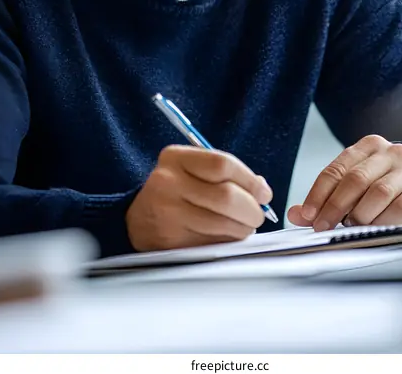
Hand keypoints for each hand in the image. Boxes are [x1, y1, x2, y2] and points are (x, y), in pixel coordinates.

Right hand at [126, 145, 272, 251]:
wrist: (137, 219)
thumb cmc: (175, 191)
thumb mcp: (192, 170)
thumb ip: (226, 174)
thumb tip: (261, 189)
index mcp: (175, 158)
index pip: (223, 164)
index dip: (251, 181)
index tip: (264, 193)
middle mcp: (168, 183)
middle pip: (227, 197)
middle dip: (251, 210)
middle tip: (257, 215)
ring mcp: (167, 214)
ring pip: (223, 224)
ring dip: (242, 229)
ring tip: (243, 227)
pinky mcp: (170, 242)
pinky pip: (212, 244)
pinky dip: (227, 243)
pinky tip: (225, 238)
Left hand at [287, 135, 401, 230]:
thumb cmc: (390, 185)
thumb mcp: (359, 184)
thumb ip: (328, 197)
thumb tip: (296, 214)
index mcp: (369, 146)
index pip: (337, 169)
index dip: (319, 194)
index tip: (308, 215)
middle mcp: (391, 153)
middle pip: (357, 180)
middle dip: (336, 207)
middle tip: (325, 227)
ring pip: (379, 195)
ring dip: (362, 217)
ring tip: (354, 228)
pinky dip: (385, 223)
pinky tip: (378, 230)